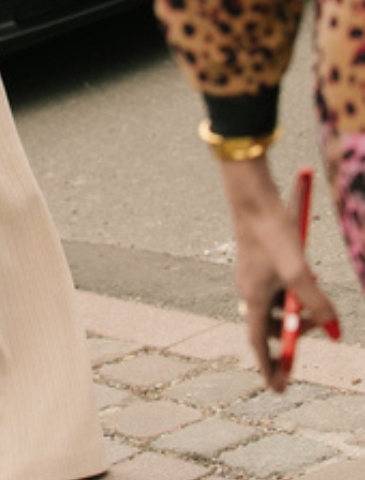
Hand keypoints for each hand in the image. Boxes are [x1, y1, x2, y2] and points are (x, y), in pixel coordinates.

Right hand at [222, 157, 339, 391]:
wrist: (252, 197)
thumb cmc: (273, 232)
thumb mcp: (300, 271)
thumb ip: (317, 302)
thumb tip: (336, 331)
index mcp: (253, 296)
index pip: (259, 343)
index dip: (269, 367)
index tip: (277, 388)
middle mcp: (249, 289)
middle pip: (271, 326)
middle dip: (295, 335)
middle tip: (322, 329)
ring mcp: (252, 275)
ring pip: (277, 306)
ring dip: (298, 311)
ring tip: (319, 301)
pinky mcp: (258, 262)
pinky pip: (277, 290)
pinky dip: (294, 294)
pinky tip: (309, 280)